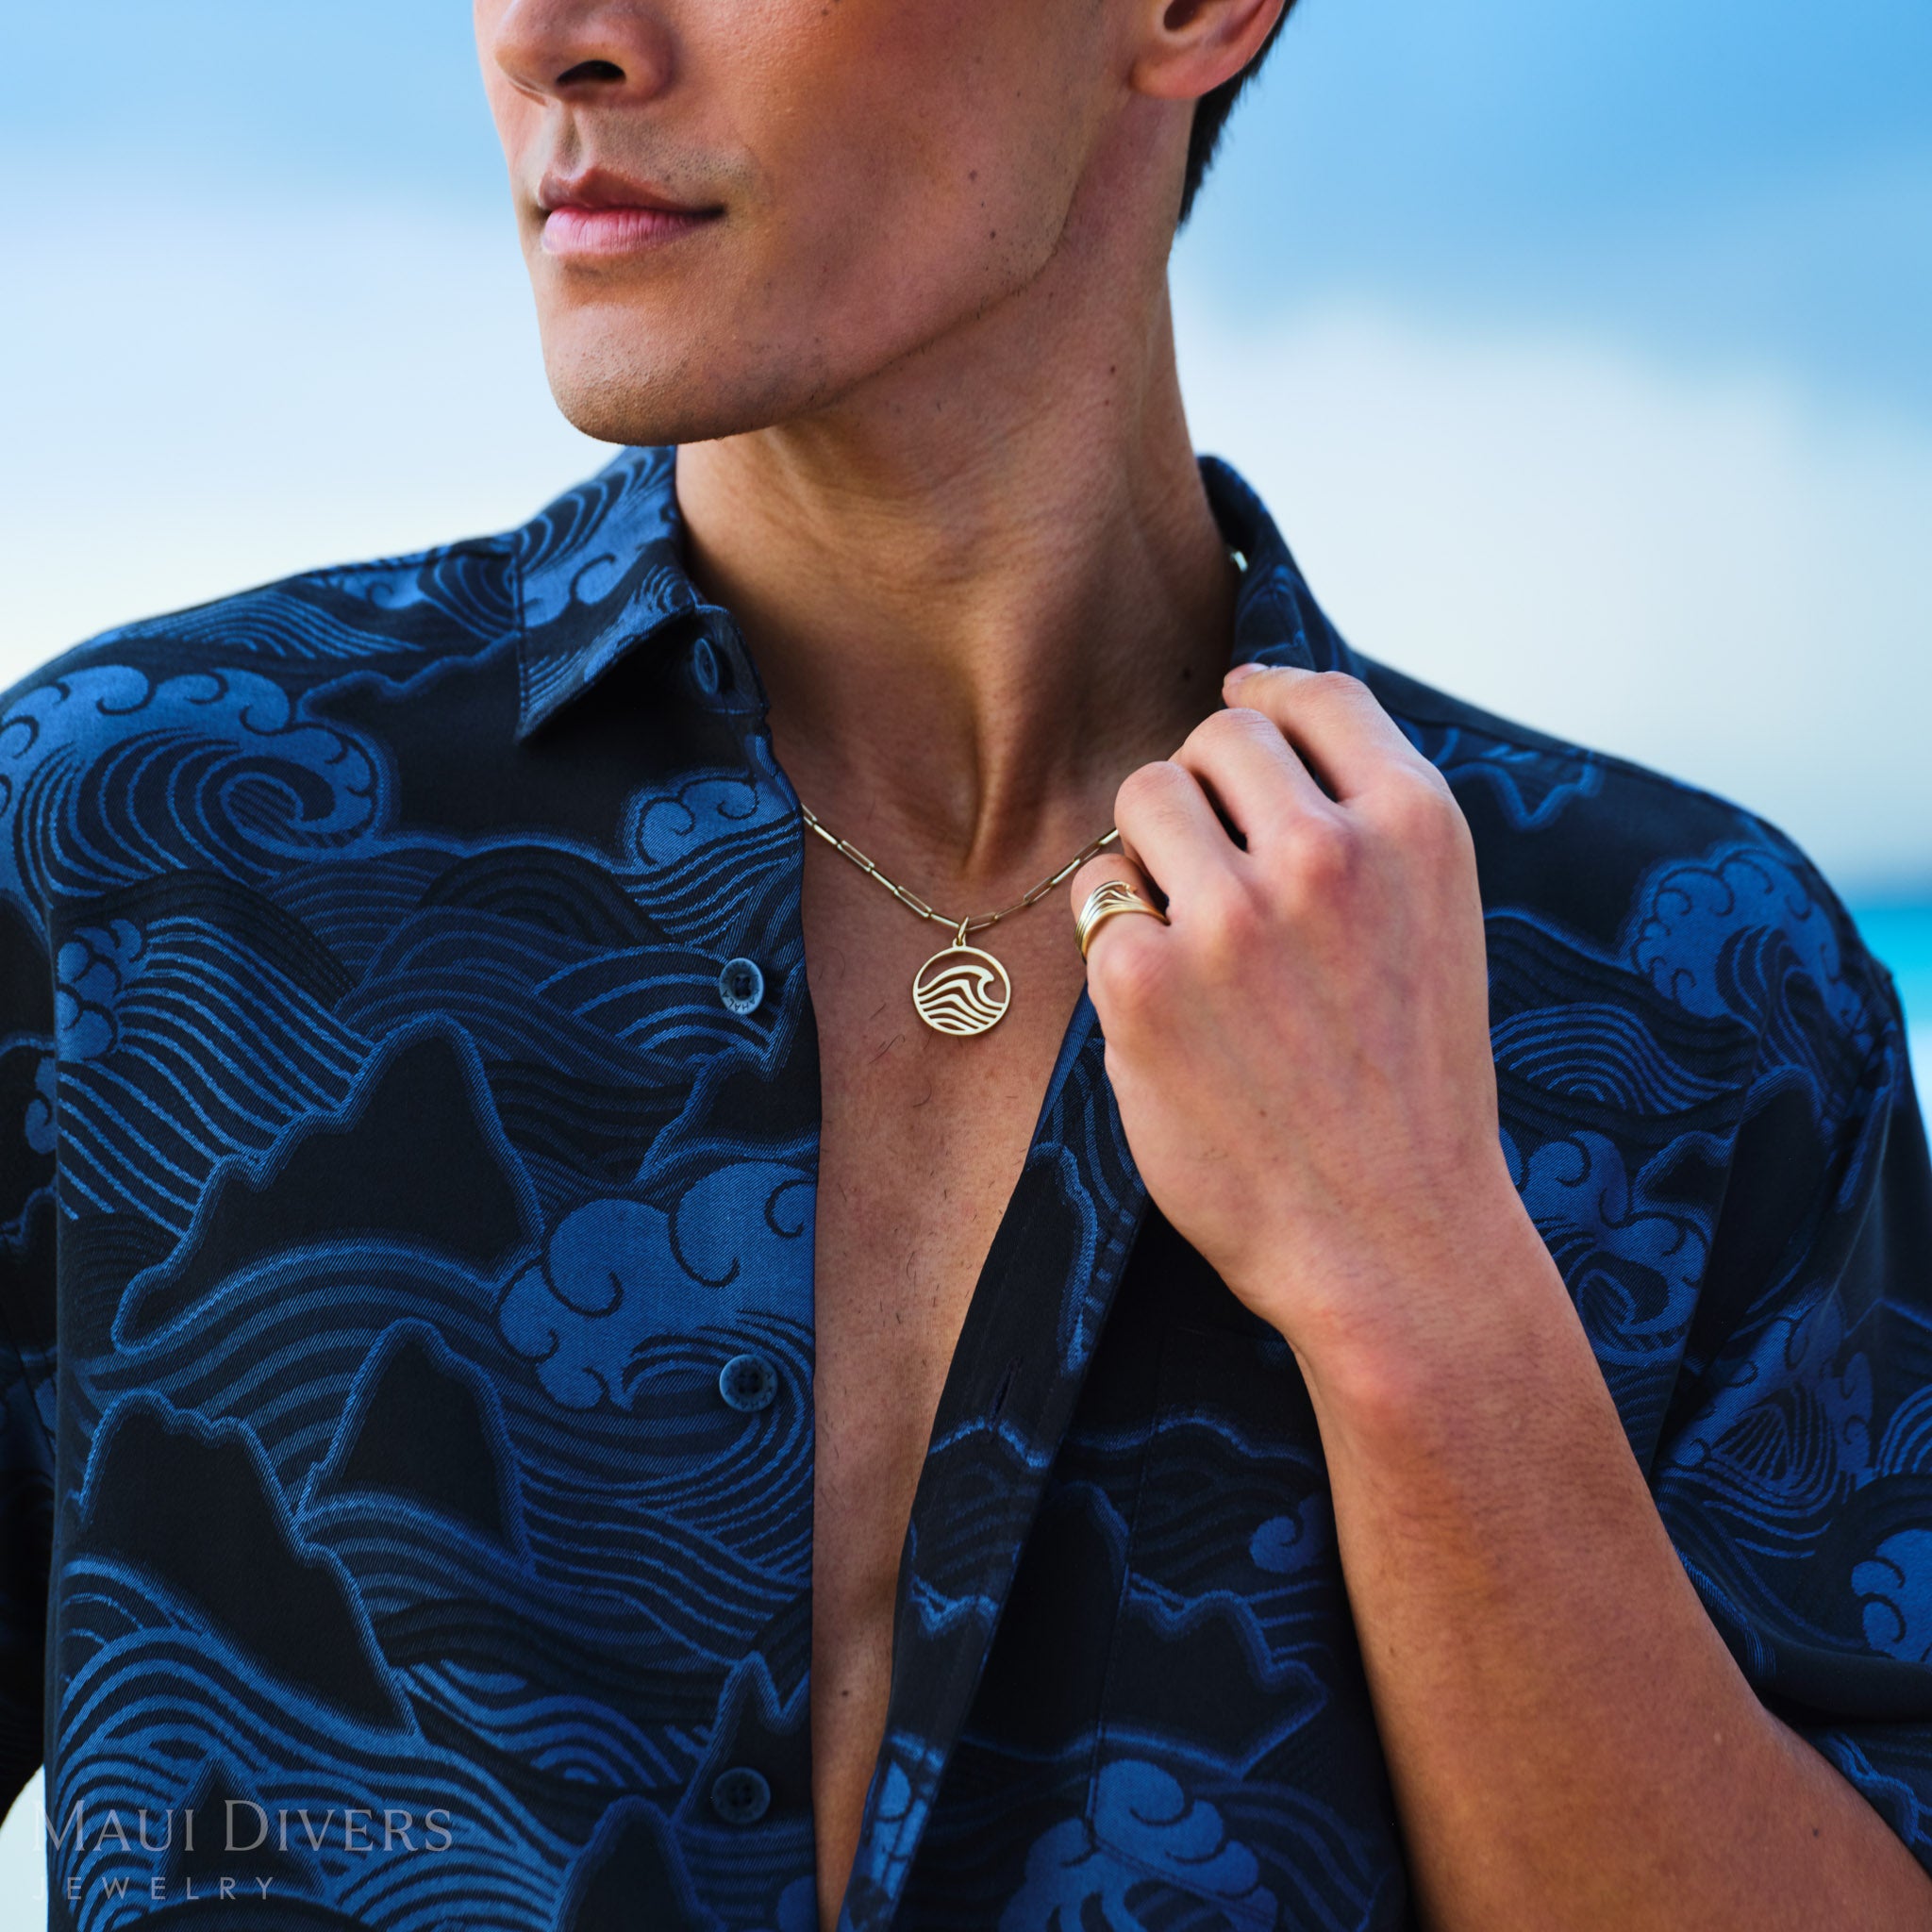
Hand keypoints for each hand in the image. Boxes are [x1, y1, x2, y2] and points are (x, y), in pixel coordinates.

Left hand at [1069, 663, 1535, 1389]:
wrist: (1393, 1238)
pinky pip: (1099, 894)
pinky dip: (1119, 931)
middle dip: (1206, 782)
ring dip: (1154, 844)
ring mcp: (1228, 917)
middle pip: (1217, 738)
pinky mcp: (1142, 983)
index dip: (1267, 696)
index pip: (1317, 699)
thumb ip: (1366, 828)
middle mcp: (1323, 854)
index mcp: (1414, 828)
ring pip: (1146, 795)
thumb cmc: (1412, 1089)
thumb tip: (1253, 729)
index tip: (1240, 706)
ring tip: (1189, 922)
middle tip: (1214, 853)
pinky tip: (1163, 992)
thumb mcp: (1436, 925)